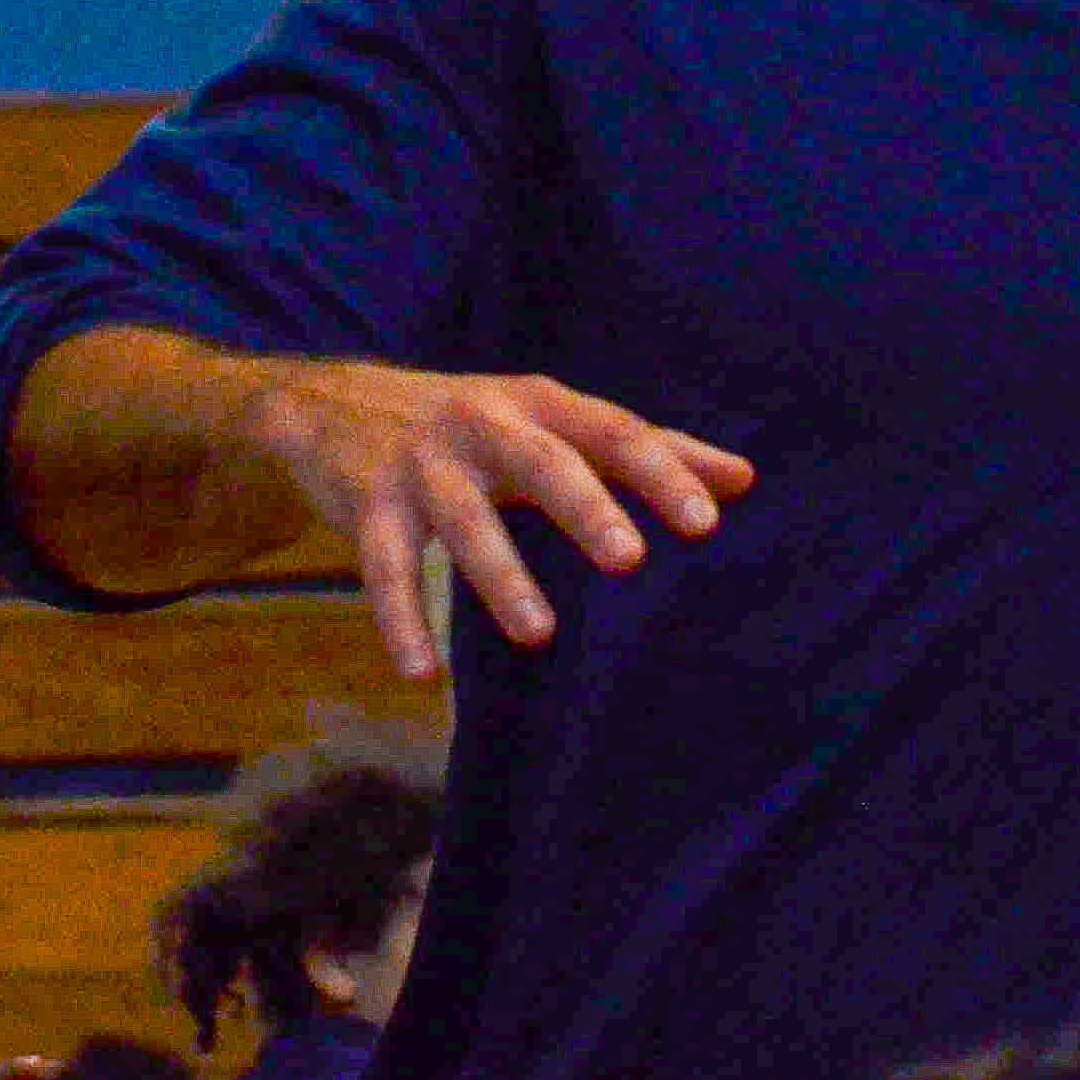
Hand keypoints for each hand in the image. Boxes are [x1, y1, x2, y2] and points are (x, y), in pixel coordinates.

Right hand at [239, 359, 755, 676]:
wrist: (333, 405)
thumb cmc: (476, 424)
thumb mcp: (553, 421)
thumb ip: (644, 451)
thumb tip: (745, 478)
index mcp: (540, 404)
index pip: (612, 432)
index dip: (659, 474)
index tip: (708, 522)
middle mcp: (483, 424)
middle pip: (541, 461)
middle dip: (584, 508)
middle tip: (630, 560)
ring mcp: (423, 464)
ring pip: (463, 520)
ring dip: (500, 576)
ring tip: (540, 635)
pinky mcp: (369, 504)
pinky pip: (383, 567)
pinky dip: (401, 619)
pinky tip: (421, 674)